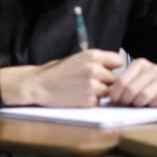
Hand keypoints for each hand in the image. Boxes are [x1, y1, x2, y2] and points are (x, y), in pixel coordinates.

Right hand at [0, 49, 123, 106]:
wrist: (38, 84)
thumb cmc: (55, 72)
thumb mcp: (76, 58)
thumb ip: (95, 62)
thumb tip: (113, 68)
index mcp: (92, 55)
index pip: (118, 61)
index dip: (111, 67)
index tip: (104, 70)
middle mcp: (95, 69)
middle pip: (114, 78)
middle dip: (104, 81)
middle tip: (86, 82)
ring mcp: (93, 85)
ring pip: (107, 91)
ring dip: (98, 92)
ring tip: (80, 89)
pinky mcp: (89, 100)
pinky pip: (98, 101)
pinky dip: (90, 101)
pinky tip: (76, 96)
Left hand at [108, 59, 156, 106]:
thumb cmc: (151, 82)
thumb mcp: (137, 77)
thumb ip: (125, 83)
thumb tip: (111, 98)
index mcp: (140, 64)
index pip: (121, 81)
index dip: (116, 94)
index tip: (114, 100)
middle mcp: (152, 69)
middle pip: (131, 89)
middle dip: (125, 100)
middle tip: (124, 105)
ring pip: (144, 95)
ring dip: (138, 104)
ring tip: (137, 105)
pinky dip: (152, 105)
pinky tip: (151, 105)